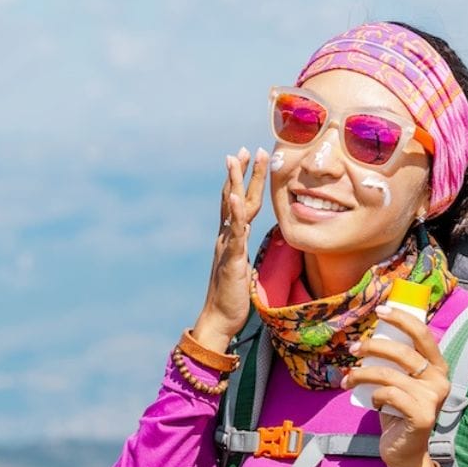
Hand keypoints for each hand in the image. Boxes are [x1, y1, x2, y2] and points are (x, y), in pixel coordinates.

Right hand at [191, 147, 267, 352]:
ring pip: (231, 209)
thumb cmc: (232, 296)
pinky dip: (234, 214)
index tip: (248, 158)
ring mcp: (227, 246)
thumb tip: (247, 236)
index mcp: (231, 238)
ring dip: (234, 182)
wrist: (219, 318)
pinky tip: (233, 196)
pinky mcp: (231, 259)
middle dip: (241, 172)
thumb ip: (242, 248)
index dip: (242, 180)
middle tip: (246, 148)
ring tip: (235, 160)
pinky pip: (234, 232)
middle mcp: (226, 237)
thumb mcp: (241, 266)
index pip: (238, 203)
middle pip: (233, 198)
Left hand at [341, 305, 450, 466]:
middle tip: (353, 348)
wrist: (405, 452)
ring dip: (362, 373)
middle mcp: (440, 380)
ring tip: (349, 378)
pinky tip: (371, 401)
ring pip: (389, 374)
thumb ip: (394, 363)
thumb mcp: (399, 382)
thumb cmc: (398, 413)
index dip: (402, 318)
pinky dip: (374, 395)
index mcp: (437, 367)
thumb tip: (370, 337)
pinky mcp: (423, 416)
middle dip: (373, 346)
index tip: (380, 310)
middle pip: (403, 352)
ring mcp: (433, 398)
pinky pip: (390, 394)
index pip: (423, 334)